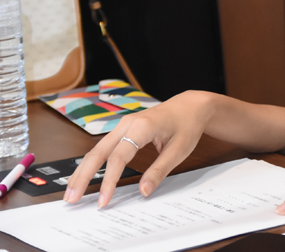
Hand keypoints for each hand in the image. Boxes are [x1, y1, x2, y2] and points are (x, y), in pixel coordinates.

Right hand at [63, 90, 211, 206]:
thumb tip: (143, 191)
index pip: (119, 157)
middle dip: (83, 176)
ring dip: (84, 170)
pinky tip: (85, 175)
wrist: (191, 105)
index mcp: (142, 126)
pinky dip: (93, 162)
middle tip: (71, 199)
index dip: (109, 181)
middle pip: (99, 151)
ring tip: (71, 192)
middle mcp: (128, 123)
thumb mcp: (179, 150)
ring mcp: (124, 124)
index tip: (103, 200)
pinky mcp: (124, 128)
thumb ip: (160, 170)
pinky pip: (104, 146)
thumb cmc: (187, 124)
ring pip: (97, 148)